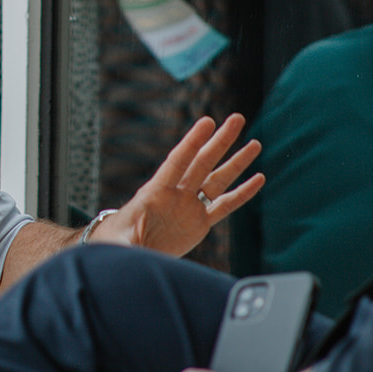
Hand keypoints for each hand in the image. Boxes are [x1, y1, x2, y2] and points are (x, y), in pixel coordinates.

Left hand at [91, 114, 262, 256]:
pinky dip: (242, 193)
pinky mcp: (199, 224)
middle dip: (220, 141)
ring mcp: (189, 207)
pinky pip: (225, 206)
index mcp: (155, 192)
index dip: (192, 142)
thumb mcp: (119, 242)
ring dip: (236, 163)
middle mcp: (176, 194)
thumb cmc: (115, 242)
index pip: (178, 161)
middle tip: (237, 118)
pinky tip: (257, 179)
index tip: (207, 122)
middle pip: (202, 162)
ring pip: (218, 180)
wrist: (127, 253)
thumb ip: (126, 243)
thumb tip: (125, 249)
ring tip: (255, 144)